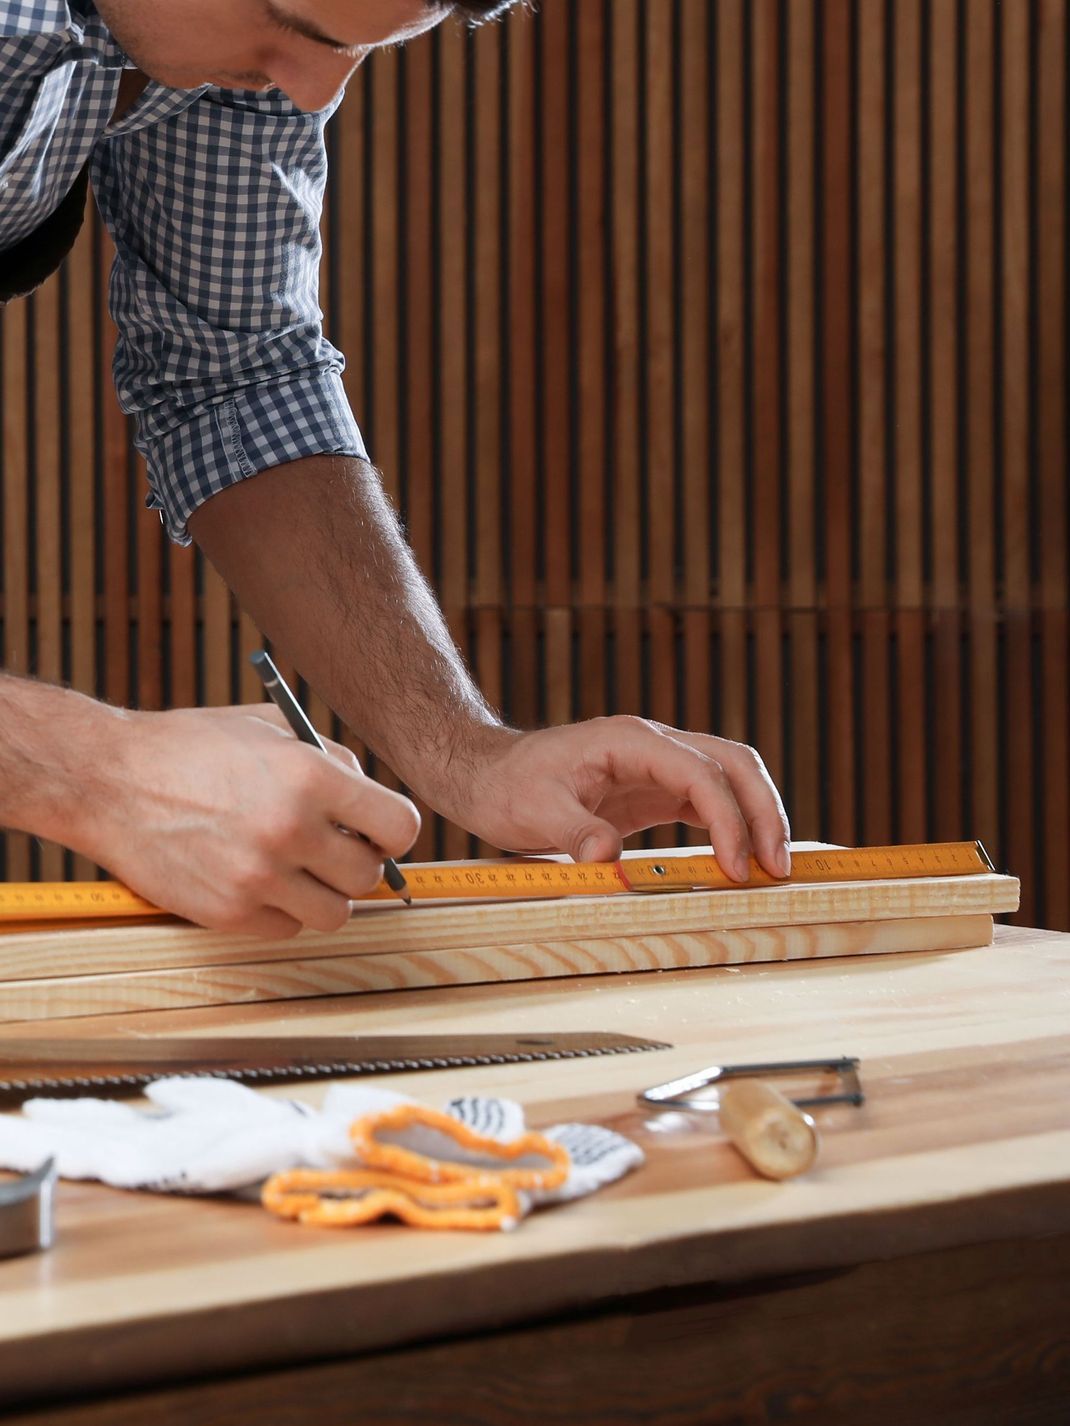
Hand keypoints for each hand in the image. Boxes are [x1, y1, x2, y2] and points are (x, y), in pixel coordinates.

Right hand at [72, 704, 419, 935]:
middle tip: (332, 849)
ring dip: (324, 894)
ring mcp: (258, 878)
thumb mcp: (268, 728)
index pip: (399, 826)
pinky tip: (260, 882)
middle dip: (357, 862)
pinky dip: (282, 913)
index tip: (379, 832)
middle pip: (369, 875)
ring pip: (335, 914)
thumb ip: (329, 759)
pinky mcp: (228, 913)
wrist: (108, 780)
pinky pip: (287, 930)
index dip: (393, 831)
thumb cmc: (190, 748)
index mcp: (309, 778)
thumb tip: (370, 797)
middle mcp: (290, 831)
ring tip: (298, 870)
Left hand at [440, 716, 790, 881]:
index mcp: (629, 741)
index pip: (700, 773)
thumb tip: (608, 858)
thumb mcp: (531, 811)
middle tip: (776, 868)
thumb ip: (573, 831)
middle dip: (763, 812)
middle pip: (733, 764)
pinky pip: (707, 801)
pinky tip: (739, 861)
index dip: (728, 817)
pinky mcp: (653, 790)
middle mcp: (652, 745)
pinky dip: (731, 826)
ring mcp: (656, 765)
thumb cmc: (505, 786)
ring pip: (729, 779)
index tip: (734, 866)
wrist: (485, 775)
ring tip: (770, 869)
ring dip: (756, 817)